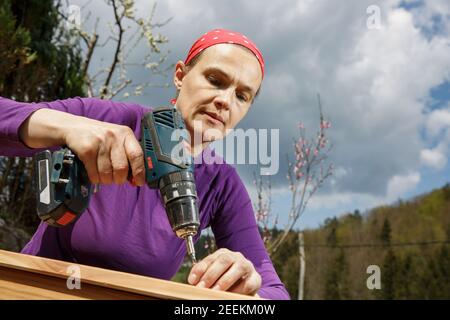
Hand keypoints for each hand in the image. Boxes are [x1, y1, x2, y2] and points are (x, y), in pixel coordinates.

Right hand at [19, 108, 144, 185]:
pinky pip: (94, 173)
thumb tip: (136, 179)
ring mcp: (100, 142)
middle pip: (121, 168)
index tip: (139, 182)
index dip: (139, 171)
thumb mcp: (117, 140)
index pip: (137, 155)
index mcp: (126, 134)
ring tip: (103, 175)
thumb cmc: (100, 137)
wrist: (74, 127)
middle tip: (115, 179)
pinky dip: (95, 178)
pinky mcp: (87, 149)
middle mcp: (114, 136)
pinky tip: (94, 173)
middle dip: (119, 179)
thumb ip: (128, 156)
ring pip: (107, 173)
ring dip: (106, 180)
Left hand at [187, 248, 261, 295]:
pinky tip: (230, 295)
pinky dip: (238, 290)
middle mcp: (235, 257)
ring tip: (215, 292)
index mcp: (223, 254)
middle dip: (211, 274)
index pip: (210, 259)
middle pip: (224, 260)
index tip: (192, 281)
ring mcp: (247, 266)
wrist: (245, 285)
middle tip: (202, 288)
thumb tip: (193, 282)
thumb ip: (203, 275)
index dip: (200, 269)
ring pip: (238, 268)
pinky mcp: (255, 278)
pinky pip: (247, 283)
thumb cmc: (225, 279)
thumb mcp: (213, 276)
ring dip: (225, 281)